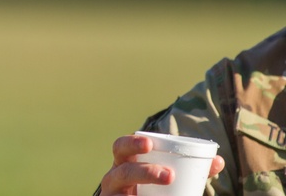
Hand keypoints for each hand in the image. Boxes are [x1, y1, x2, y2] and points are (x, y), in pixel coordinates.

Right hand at [98, 134, 224, 195]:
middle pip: (122, 171)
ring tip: (169, 183)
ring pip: (123, 193)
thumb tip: (218, 161)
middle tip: (170, 175)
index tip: (150, 144)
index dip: (131, 143)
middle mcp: (114, 179)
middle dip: (144, 171)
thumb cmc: (152, 189)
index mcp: (124, 163)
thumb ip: (189, 169)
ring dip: (146, 185)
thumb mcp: (165, 177)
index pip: (120, 147)